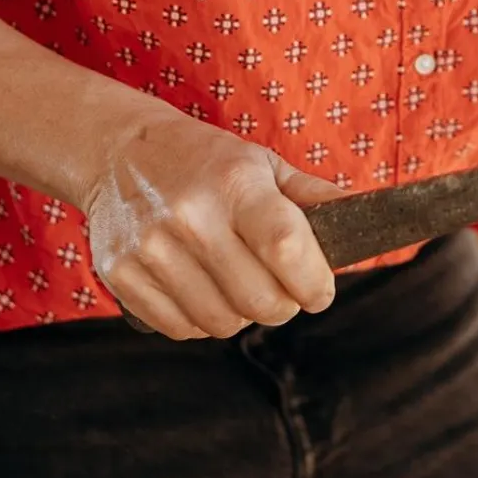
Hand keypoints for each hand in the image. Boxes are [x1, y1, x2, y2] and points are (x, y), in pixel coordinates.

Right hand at [83, 106, 340, 341]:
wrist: (116, 149)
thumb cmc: (202, 159)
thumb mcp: (259, 162)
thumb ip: (310, 195)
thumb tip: (362, 219)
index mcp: (234, 183)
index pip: (285, 248)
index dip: (314, 282)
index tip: (321, 291)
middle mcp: (190, 216)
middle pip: (259, 300)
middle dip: (283, 305)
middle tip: (282, 290)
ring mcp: (150, 248)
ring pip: (221, 322)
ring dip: (241, 315)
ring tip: (239, 285)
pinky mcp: (120, 274)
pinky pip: (180, 328)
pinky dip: (201, 321)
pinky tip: (203, 291)